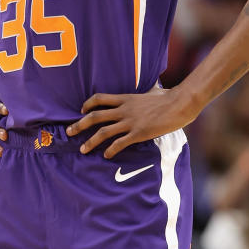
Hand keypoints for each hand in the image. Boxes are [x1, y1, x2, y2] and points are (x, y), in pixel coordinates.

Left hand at [67, 87, 195, 158]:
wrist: (180, 104)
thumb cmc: (168, 98)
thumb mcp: (150, 93)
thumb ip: (142, 96)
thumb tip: (147, 94)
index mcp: (125, 98)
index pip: (99, 98)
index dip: (87, 104)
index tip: (81, 110)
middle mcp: (124, 109)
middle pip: (95, 116)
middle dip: (80, 125)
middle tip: (69, 132)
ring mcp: (130, 122)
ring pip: (104, 132)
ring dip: (91, 141)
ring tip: (82, 149)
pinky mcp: (139, 133)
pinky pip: (120, 143)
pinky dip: (111, 150)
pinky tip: (106, 155)